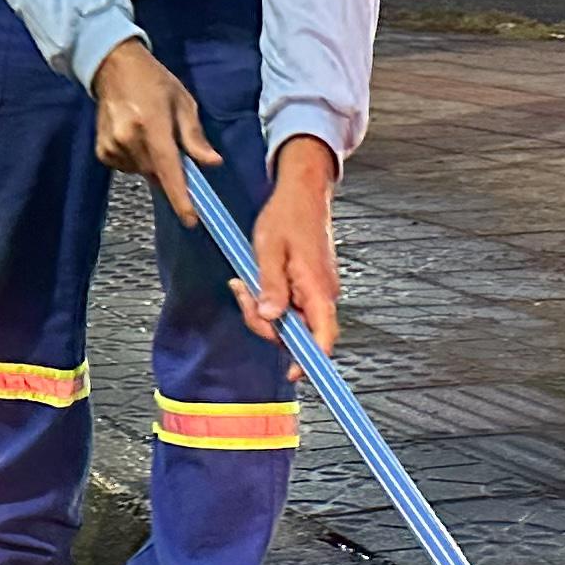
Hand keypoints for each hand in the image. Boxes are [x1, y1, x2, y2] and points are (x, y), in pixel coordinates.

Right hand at [89, 36, 217, 226]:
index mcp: (152, 125)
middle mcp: (129, 139)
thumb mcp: (183, 102)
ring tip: (147, 132)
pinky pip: (127, 168)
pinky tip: (133, 137)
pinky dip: (136, 160)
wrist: (113, 67)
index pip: (169, 169)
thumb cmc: (154, 82)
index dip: (180, 197)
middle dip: (169, 168)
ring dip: (152, 163)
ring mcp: (112, 146)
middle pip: (157, 173)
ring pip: (143, 172)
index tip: (191, 219)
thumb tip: (212, 163)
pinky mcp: (102, 151)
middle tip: (169, 142)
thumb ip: (195, 136)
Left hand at [242, 136, 341, 352]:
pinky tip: (256, 279)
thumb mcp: (270, 250)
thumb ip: (270, 286)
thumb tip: (270, 316)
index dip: (310, 360)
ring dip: (263, 309)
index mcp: (317, 288)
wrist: (303, 191)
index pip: (324, 338)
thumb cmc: (287, 215)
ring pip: (290, 319)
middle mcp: (323, 294)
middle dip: (264, 323)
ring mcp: (317, 291)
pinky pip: (289, 305)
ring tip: (243, 281)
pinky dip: (270, 299)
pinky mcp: (309, 286)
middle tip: (241, 291)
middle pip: (298, 333)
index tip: (292, 373)